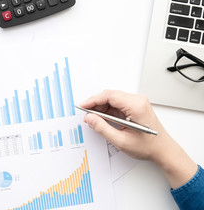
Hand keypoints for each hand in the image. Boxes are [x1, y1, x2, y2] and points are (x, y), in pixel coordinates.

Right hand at [81, 90, 196, 188]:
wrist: (163, 150)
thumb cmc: (149, 147)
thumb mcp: (121, 140)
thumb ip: (103, 128)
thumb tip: (90, 118)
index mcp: (136, 106)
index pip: (109, 96)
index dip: (93, 100)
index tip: (83, 106)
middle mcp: (138, 101)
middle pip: (110, 95)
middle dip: (96, 103)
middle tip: (85, 113)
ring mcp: (137, 103)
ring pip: (113, 99)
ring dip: (101, 107)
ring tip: (92, 117)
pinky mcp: (136, 107)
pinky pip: (118, 104)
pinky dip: (108, 110)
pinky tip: (102, 117)